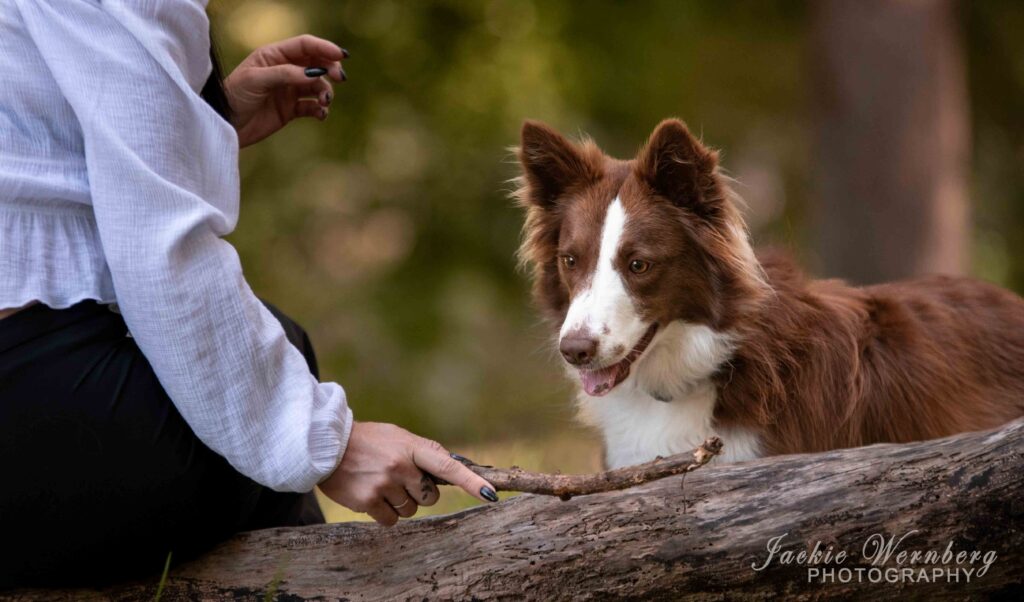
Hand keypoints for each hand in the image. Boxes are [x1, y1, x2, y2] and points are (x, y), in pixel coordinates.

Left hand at [224, 35, 347, 147]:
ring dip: (326, 92)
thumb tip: (315, 73)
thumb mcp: (256, 80)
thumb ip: (285, 74)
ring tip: (324, 102)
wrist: (224, 125)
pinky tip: (321, 114)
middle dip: (330, 69)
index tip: (341, 56)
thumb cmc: (234, 97)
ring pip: (317, 86)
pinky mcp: (290, 110)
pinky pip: (312, 107)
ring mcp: (288, 90)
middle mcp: (284, 70)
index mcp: (274, 55)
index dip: (324, 47)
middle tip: (339, 78)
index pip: (304, 46)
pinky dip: (320, 110)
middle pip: (316, 63)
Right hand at [318, 422, 497, 525]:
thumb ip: (423, 452)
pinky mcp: (368, 501)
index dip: (471, 481)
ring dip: (400, 502)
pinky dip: (385, 513)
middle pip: (430, 497)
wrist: (327, 445)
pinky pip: (391, 520)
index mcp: (412, 446)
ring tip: (381, 483)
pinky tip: (371, 495)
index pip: (448, 466)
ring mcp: (384, 484)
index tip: (490, 494)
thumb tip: (453, 467)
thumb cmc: (368, 441)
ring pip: (410, 510)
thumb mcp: (398, 436)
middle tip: (400, 478)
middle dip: (420, 493)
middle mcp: (401, 465)